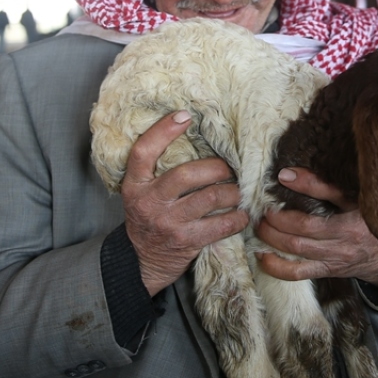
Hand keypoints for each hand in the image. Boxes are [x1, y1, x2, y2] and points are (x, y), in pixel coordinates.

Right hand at [122, 111, 249, 295]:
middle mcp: (149, 202)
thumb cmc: (148, 219)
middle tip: (230, 168)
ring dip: (232, 191)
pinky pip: (220, 225)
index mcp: (135, 185)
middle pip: (186, 174)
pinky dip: (237, 218)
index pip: (143, 152)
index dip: (163, 131)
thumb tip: (196, 141)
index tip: (185, 116)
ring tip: (239, 190)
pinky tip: (242, 214)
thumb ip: (159, 172)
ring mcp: (168, 223)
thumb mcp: (142, 193)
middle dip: (216, 167)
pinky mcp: (186, 242)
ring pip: (210, 197)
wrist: (140, 261)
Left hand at [254, 168, 377, 288]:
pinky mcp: (325, 272)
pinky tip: (263, 256)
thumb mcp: (355, 199)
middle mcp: (339, 246)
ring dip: (271, 240)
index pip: (311, 219)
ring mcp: (331, 261)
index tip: (277, 183)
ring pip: (295, 253)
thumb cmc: (367, 220)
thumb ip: (322, 186)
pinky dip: (276, 267)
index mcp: (348, 226)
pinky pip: (297, 275)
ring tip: (260, 227)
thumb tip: (287, 174)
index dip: (290, 203)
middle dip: (274, 223)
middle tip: (262, 210)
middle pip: (298, 237)